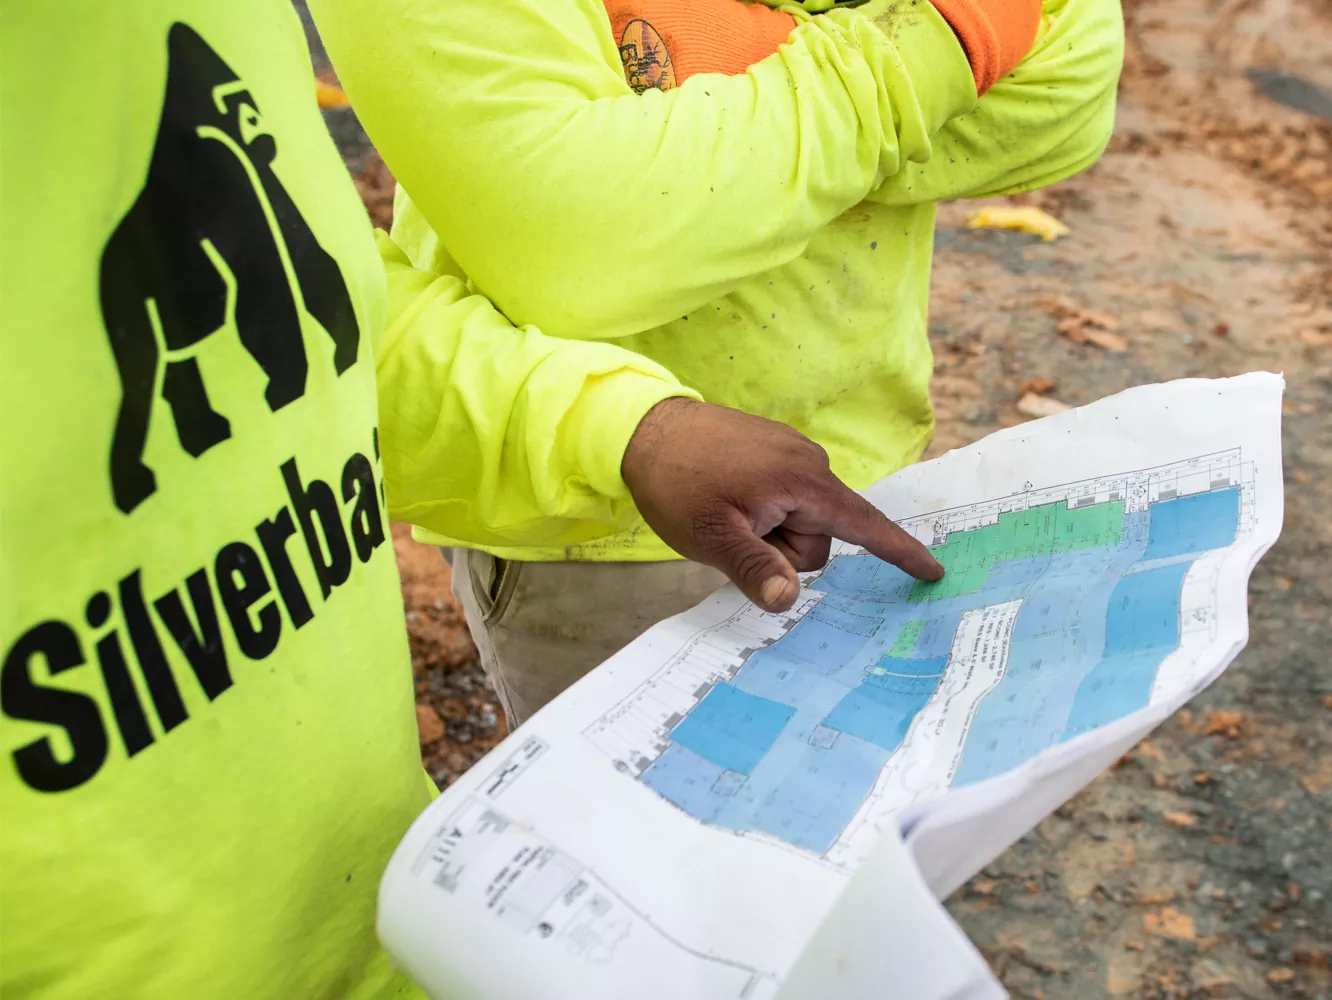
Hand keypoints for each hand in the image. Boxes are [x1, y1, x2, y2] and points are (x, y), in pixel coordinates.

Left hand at [621, 398, 943, 612]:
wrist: (643, 426)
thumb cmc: (676, 482)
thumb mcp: (710, 537)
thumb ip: (755, 570)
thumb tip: (789, 600)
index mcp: (803, 482)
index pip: (864, 525)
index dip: (899, 553)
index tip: (934, 573)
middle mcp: (809, 463)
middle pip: (819, 539)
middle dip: (782, 551)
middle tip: (733, 532)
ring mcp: (792, 454)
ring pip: (799, 522)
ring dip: (769, 532)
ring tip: (725, 511)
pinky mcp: (775, 452)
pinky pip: (785, 500)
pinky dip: (764, 513)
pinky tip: (728, 499)